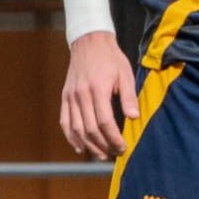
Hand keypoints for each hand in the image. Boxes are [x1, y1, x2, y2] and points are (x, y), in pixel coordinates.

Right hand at [60, 31, 137, 158]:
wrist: (89, 43)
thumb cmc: (111, 58)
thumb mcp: (126, 74)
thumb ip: (129, 96)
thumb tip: (134, 117)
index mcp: (97, 89)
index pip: (104, 122)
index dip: (113, 138)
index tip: (123, 147)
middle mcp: (81, 95)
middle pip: (89, 128)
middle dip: (103, 145)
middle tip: (115, 153)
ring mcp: (70, 97)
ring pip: (76, 128)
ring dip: (88, 145)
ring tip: (101, 155)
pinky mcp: (65, 97)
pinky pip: (65, 121)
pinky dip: (71, 136)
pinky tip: (80, 147)